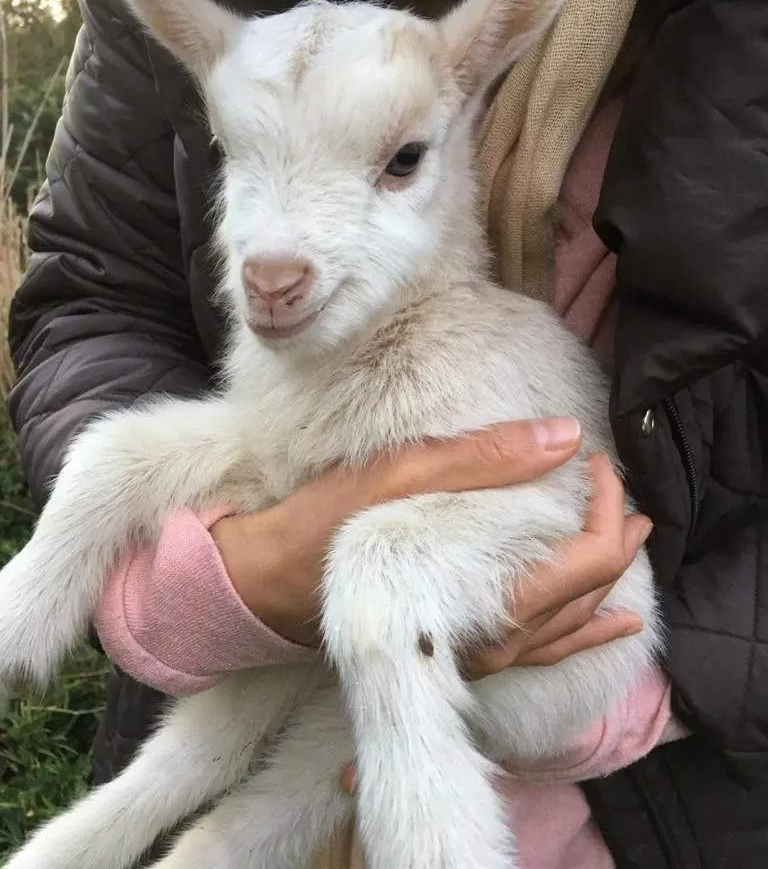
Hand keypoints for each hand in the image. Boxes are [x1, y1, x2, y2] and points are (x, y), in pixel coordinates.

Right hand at [339, 453, 651, 795]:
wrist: (270, 585)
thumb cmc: (329, 528)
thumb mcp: (402, 477)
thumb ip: (486, 459)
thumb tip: (565, 435)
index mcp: (494, 597)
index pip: (590, 558)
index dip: (607, 506)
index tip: (594, 462)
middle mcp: (501, 641)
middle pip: (593, 590)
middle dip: (618, 534)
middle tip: (616, 485)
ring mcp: (485, 658)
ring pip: (577, 624)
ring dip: (611, 576)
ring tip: (633, 538)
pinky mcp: (465, 657)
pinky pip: (547, 651)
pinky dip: (587, 630)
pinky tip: (611, 622)